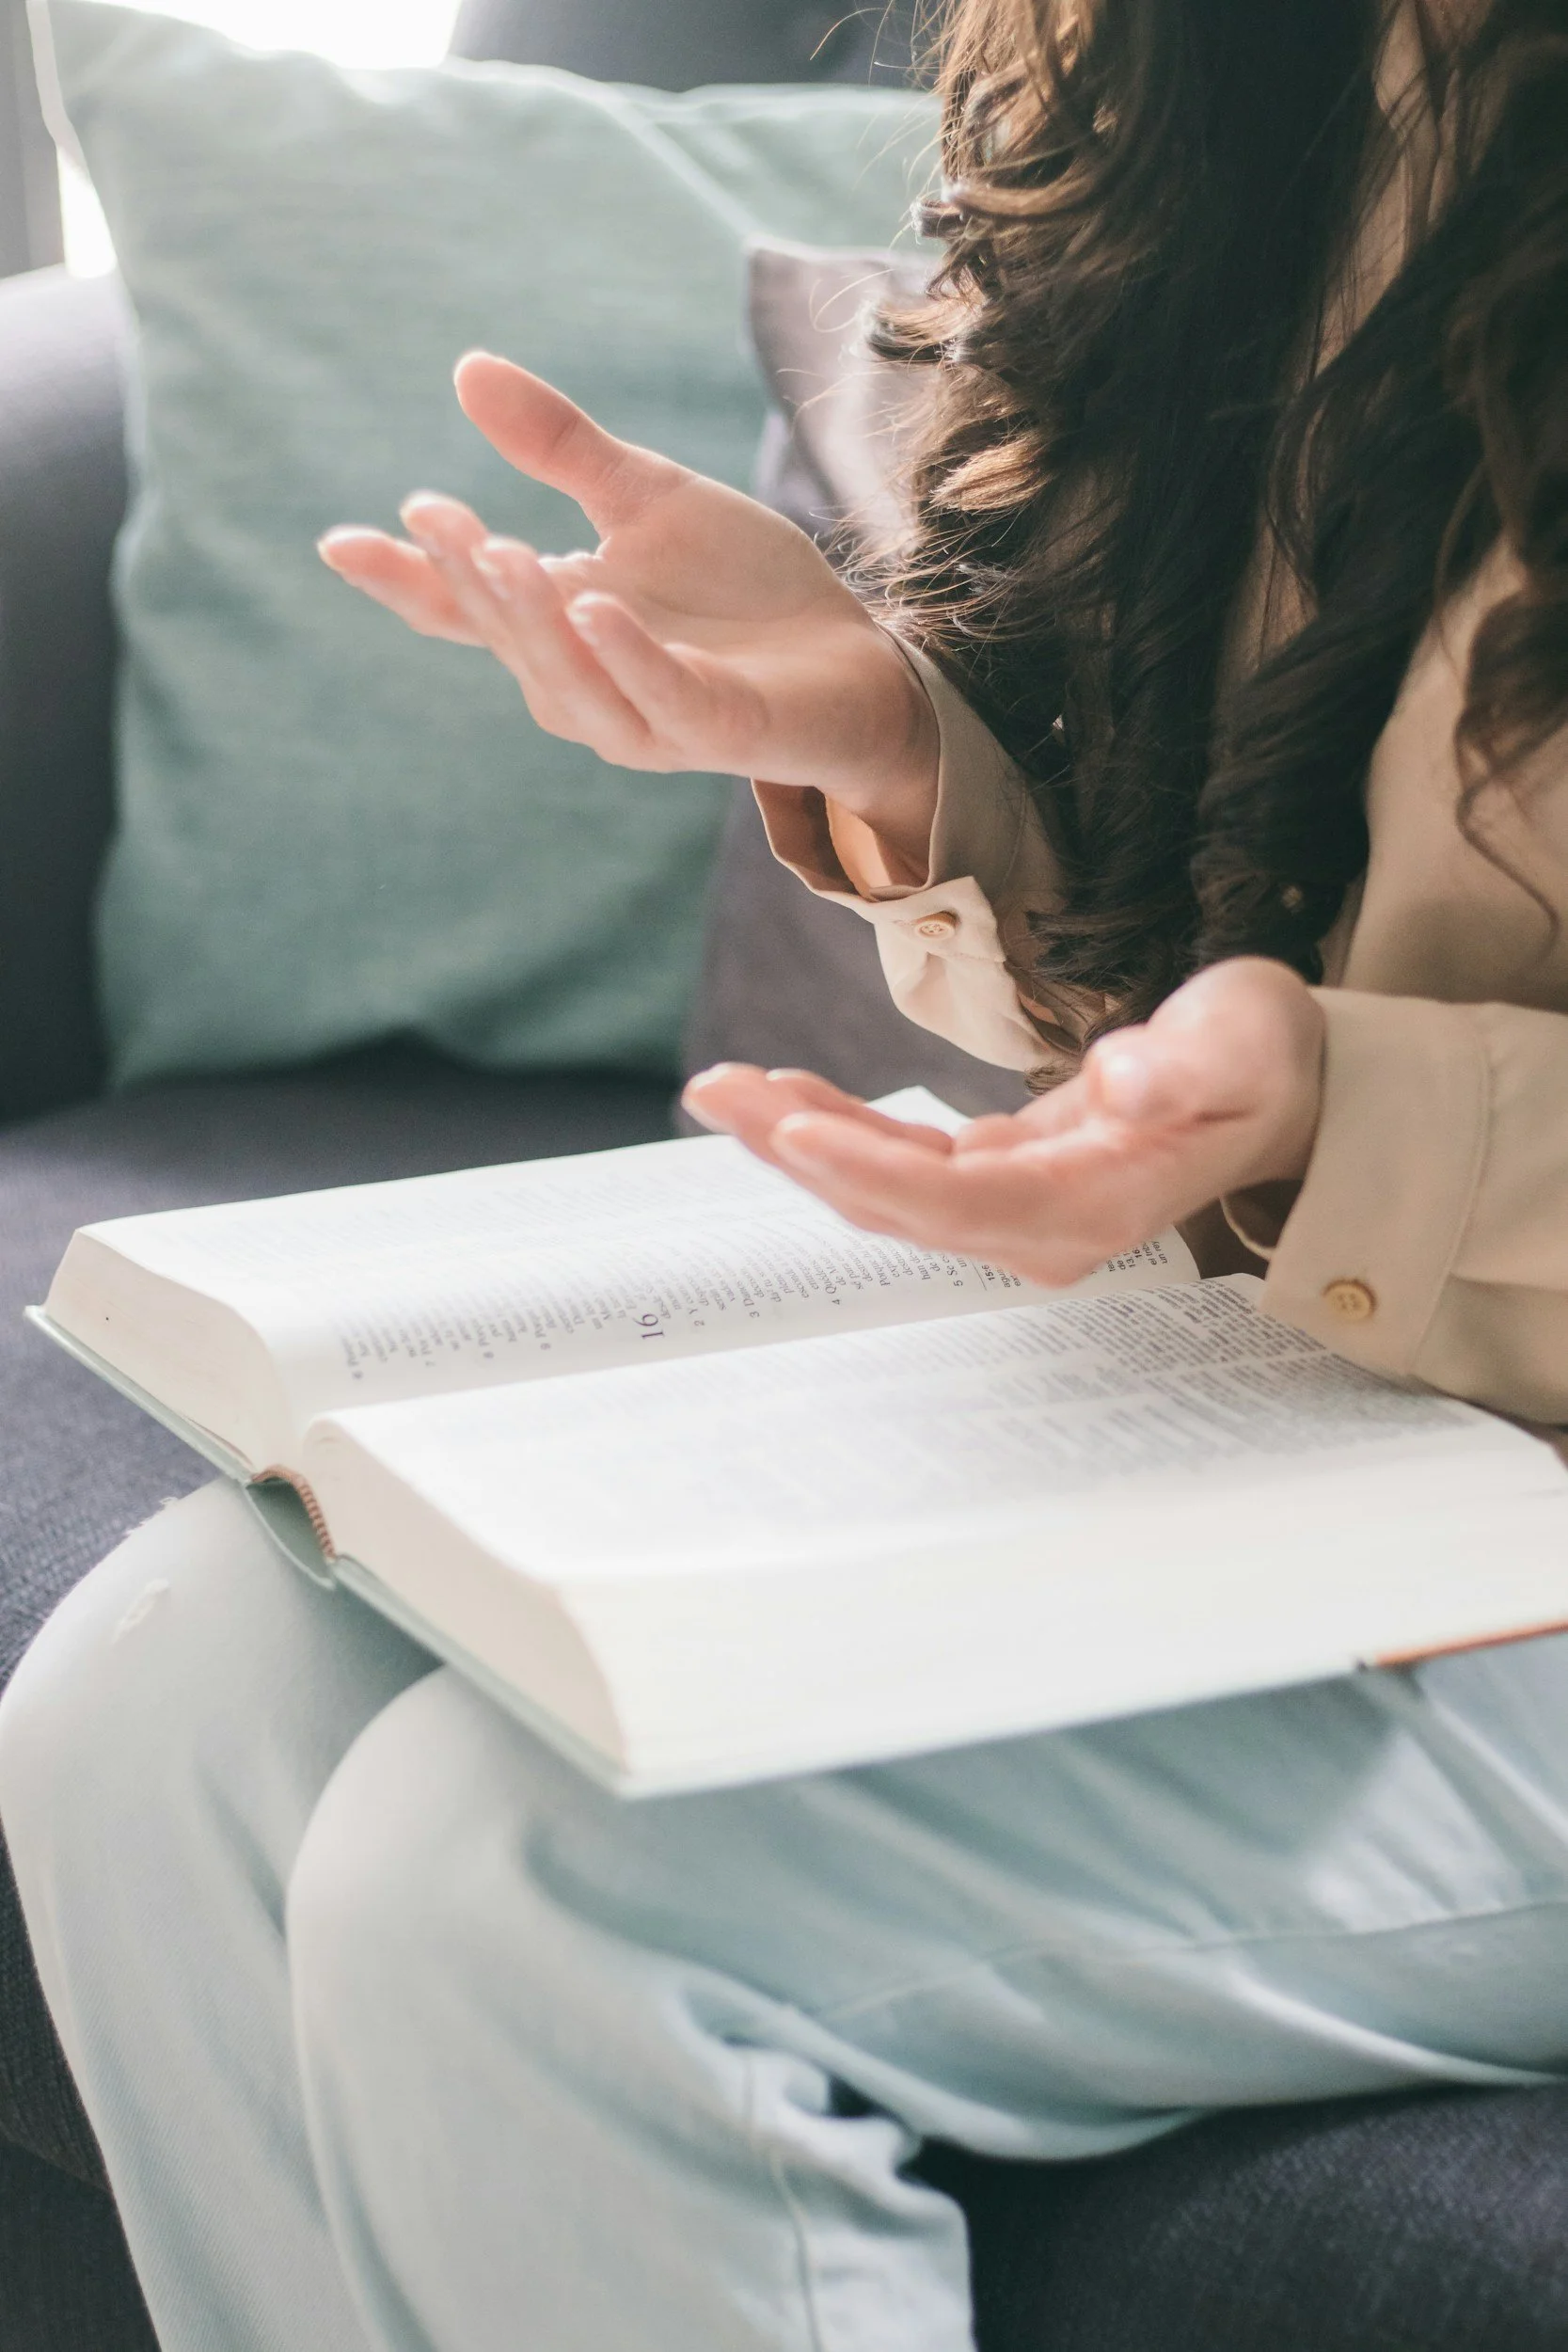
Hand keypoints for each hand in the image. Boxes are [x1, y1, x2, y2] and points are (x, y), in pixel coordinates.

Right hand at [317, 352, 938, 868]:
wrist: (854, 658)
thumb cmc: (744, 592)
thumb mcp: (648, 497)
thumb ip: (562, 448)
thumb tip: (466, 368)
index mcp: (561, 627)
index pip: (464, 609)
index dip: (404, 580)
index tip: (338, 541)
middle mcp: (588, 685)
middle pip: (509, 638)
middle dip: (470, 580)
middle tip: (437, 515)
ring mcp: (650, 718)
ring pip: (570, 682)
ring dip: (533, 623)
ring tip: (504, 553)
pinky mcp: (719, 732)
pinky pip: (662, 699)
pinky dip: (627, 659)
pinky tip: (596, 607)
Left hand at [683, 960, 1325, 1285]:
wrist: (1282, 1088)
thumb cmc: (1263, 1060)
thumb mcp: (1243, 1043)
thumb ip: (1183, 1068)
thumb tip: (1119, 1085)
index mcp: (1094, 1205)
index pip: (959, 1200)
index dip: (871, 1170)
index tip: (794, 1128)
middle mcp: (1042, 1227)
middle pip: (897, 1203)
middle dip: (799, 1150)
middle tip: (714, 1088)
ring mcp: (1016, 1211)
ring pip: (884, 1189)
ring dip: (799, 1142)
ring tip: (721, 1088)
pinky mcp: (998, 1180)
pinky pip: (900, 1167)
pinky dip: (838, 1133)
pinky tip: (785, 1096)